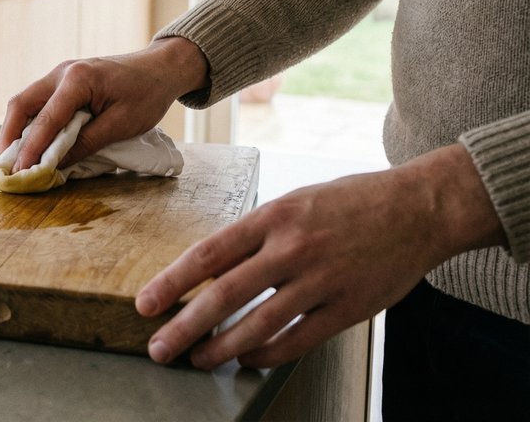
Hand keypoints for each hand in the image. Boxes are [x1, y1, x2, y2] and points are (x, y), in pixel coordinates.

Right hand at [0, 37, 208, 170]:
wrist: (160, 69)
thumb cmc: (147, 94)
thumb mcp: (121, 124)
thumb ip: (86, 143)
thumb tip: (55, 165)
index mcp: (78, 79)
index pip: (46, 119)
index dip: (31, 149)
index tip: (20, 173)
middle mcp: (61, 72)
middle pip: (21, 103)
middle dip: (9, 136)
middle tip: (5, 165)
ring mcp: (59, 73)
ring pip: (25, 101)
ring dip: (16, 129)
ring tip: (13, 158)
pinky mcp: (63, 81)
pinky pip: (38, 102)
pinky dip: (30, 122)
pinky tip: (30, 142)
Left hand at [136, 143, 506, 369]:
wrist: (417, 208)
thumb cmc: (349, 201)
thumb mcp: (293, 201)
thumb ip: (255, 234)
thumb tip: (213, 267)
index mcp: (272, 216)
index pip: (208, 253)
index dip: (172, 282)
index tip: (145, 304)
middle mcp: (292, 248)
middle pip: (224, 294)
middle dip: (185, 326)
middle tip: (158, 348)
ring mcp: (321, 280)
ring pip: (258, 324)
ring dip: (222, 348)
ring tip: (198, 360)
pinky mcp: (348, 307)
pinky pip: (298, 339)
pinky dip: (267, 354)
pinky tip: (247, 359)